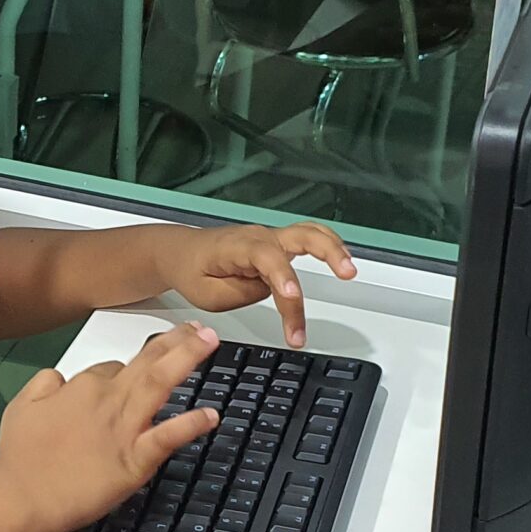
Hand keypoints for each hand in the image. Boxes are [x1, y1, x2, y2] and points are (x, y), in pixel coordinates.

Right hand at [0, 324, 222, 531]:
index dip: (123, 373)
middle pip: (147, 360)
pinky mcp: (134, 460)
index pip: (111, 367)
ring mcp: (124, 428)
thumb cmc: (20, 458)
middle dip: (176, 340)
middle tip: (198, 329)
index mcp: (81, 386)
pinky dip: (191, 424)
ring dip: (187, 358)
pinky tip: (210, 416)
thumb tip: (59, 377)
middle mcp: (107, 399)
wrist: (21, 497)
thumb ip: (44, 385)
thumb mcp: (20, 406)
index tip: (131, 380)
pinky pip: (168, 436)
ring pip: (160, 382)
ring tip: (209, 341)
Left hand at [157, 222, 357, 349]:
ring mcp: (271, 238)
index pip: (267, 260)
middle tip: (346, 273)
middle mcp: (259, 237)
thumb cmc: (192, 271)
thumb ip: (242, 293)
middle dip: (326, 252)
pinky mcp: (278, 245)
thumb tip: (272, 290)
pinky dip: (329, 246)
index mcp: (237, 246)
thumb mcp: (207, 294)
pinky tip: (344, 260)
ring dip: (334, 248)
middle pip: (300, 236)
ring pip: (310, 233)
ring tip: (350, 270)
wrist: (180, 252)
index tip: (292, 297)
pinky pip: (308, 240)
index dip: (282, 278)